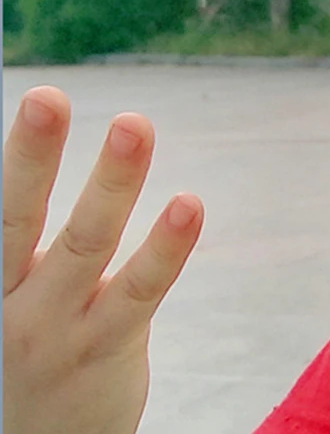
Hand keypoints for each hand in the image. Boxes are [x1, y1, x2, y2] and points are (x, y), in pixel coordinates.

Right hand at [3, 86, 203, 433]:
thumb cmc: (16, 355)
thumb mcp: (3, 298)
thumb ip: (15, 242)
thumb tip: (28, 163)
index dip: (12, 159)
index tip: (27, 98)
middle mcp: (6, 302)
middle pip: (15, 219)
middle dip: (32, 155)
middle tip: (48, 96)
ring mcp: (54, 328)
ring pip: (86, 243)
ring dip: (111, 182)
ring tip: (133, 126)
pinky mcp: (105, 348)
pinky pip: (138, 290)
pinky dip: (165, 247)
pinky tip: (188, 205)